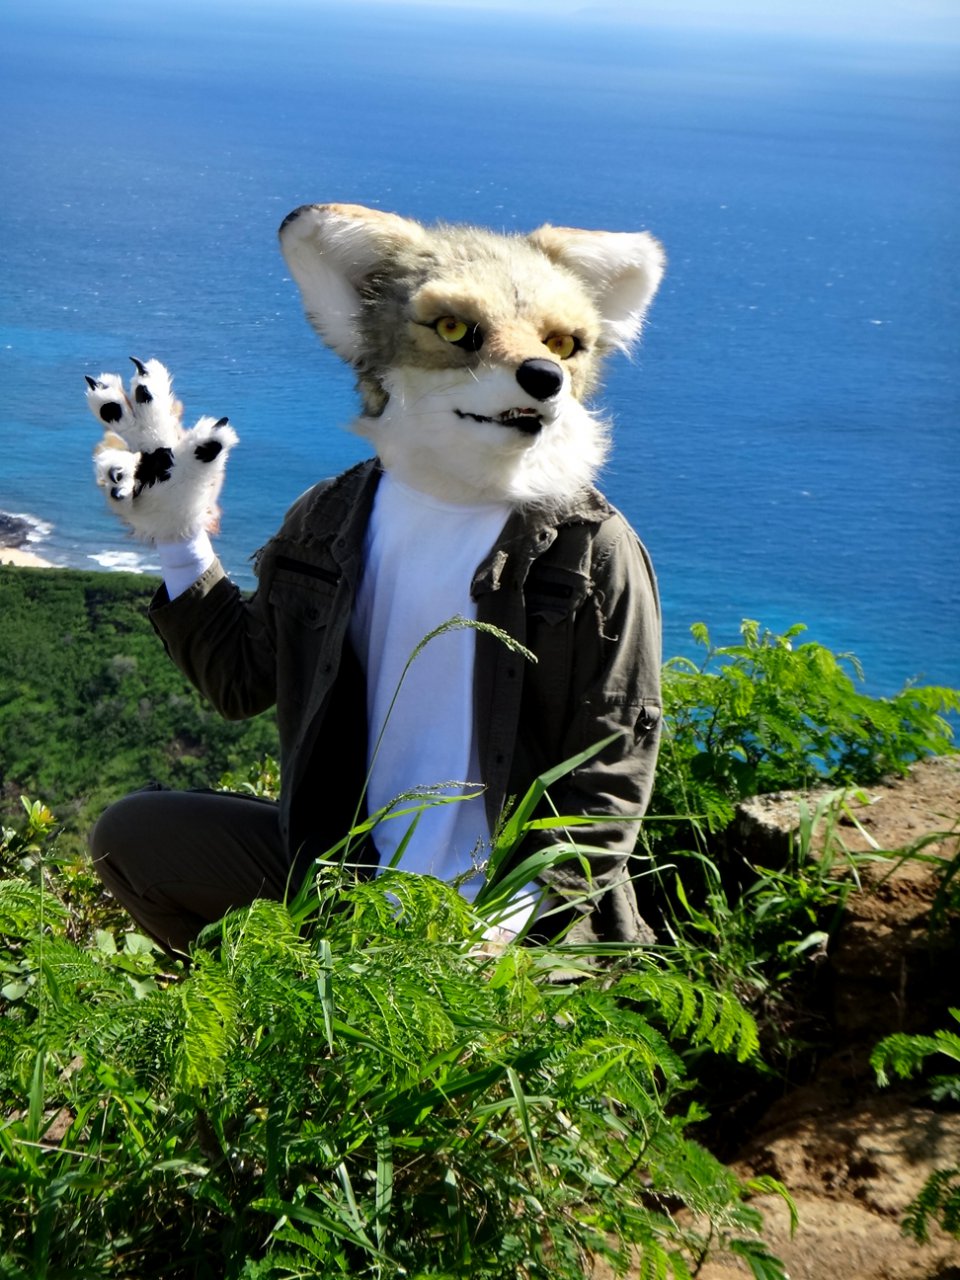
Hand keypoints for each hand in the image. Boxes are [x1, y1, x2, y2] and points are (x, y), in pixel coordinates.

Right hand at [87, 357, 237, 542]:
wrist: (173, 527)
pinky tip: (124, 492)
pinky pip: (109, 486)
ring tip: (126, 473)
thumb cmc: (188, 494)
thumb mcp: (202, 472)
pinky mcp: (114, 492)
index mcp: (160, 437)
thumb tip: (224, 428)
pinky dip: (117, 488)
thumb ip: (208, 449)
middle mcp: (137, 448)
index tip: (147, 365)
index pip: (151, 406)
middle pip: (118, 420)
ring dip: (116, 462)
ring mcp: (123, 468)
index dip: (148, 386)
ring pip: (109, 455)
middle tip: (105, 383)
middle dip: (109, 403)